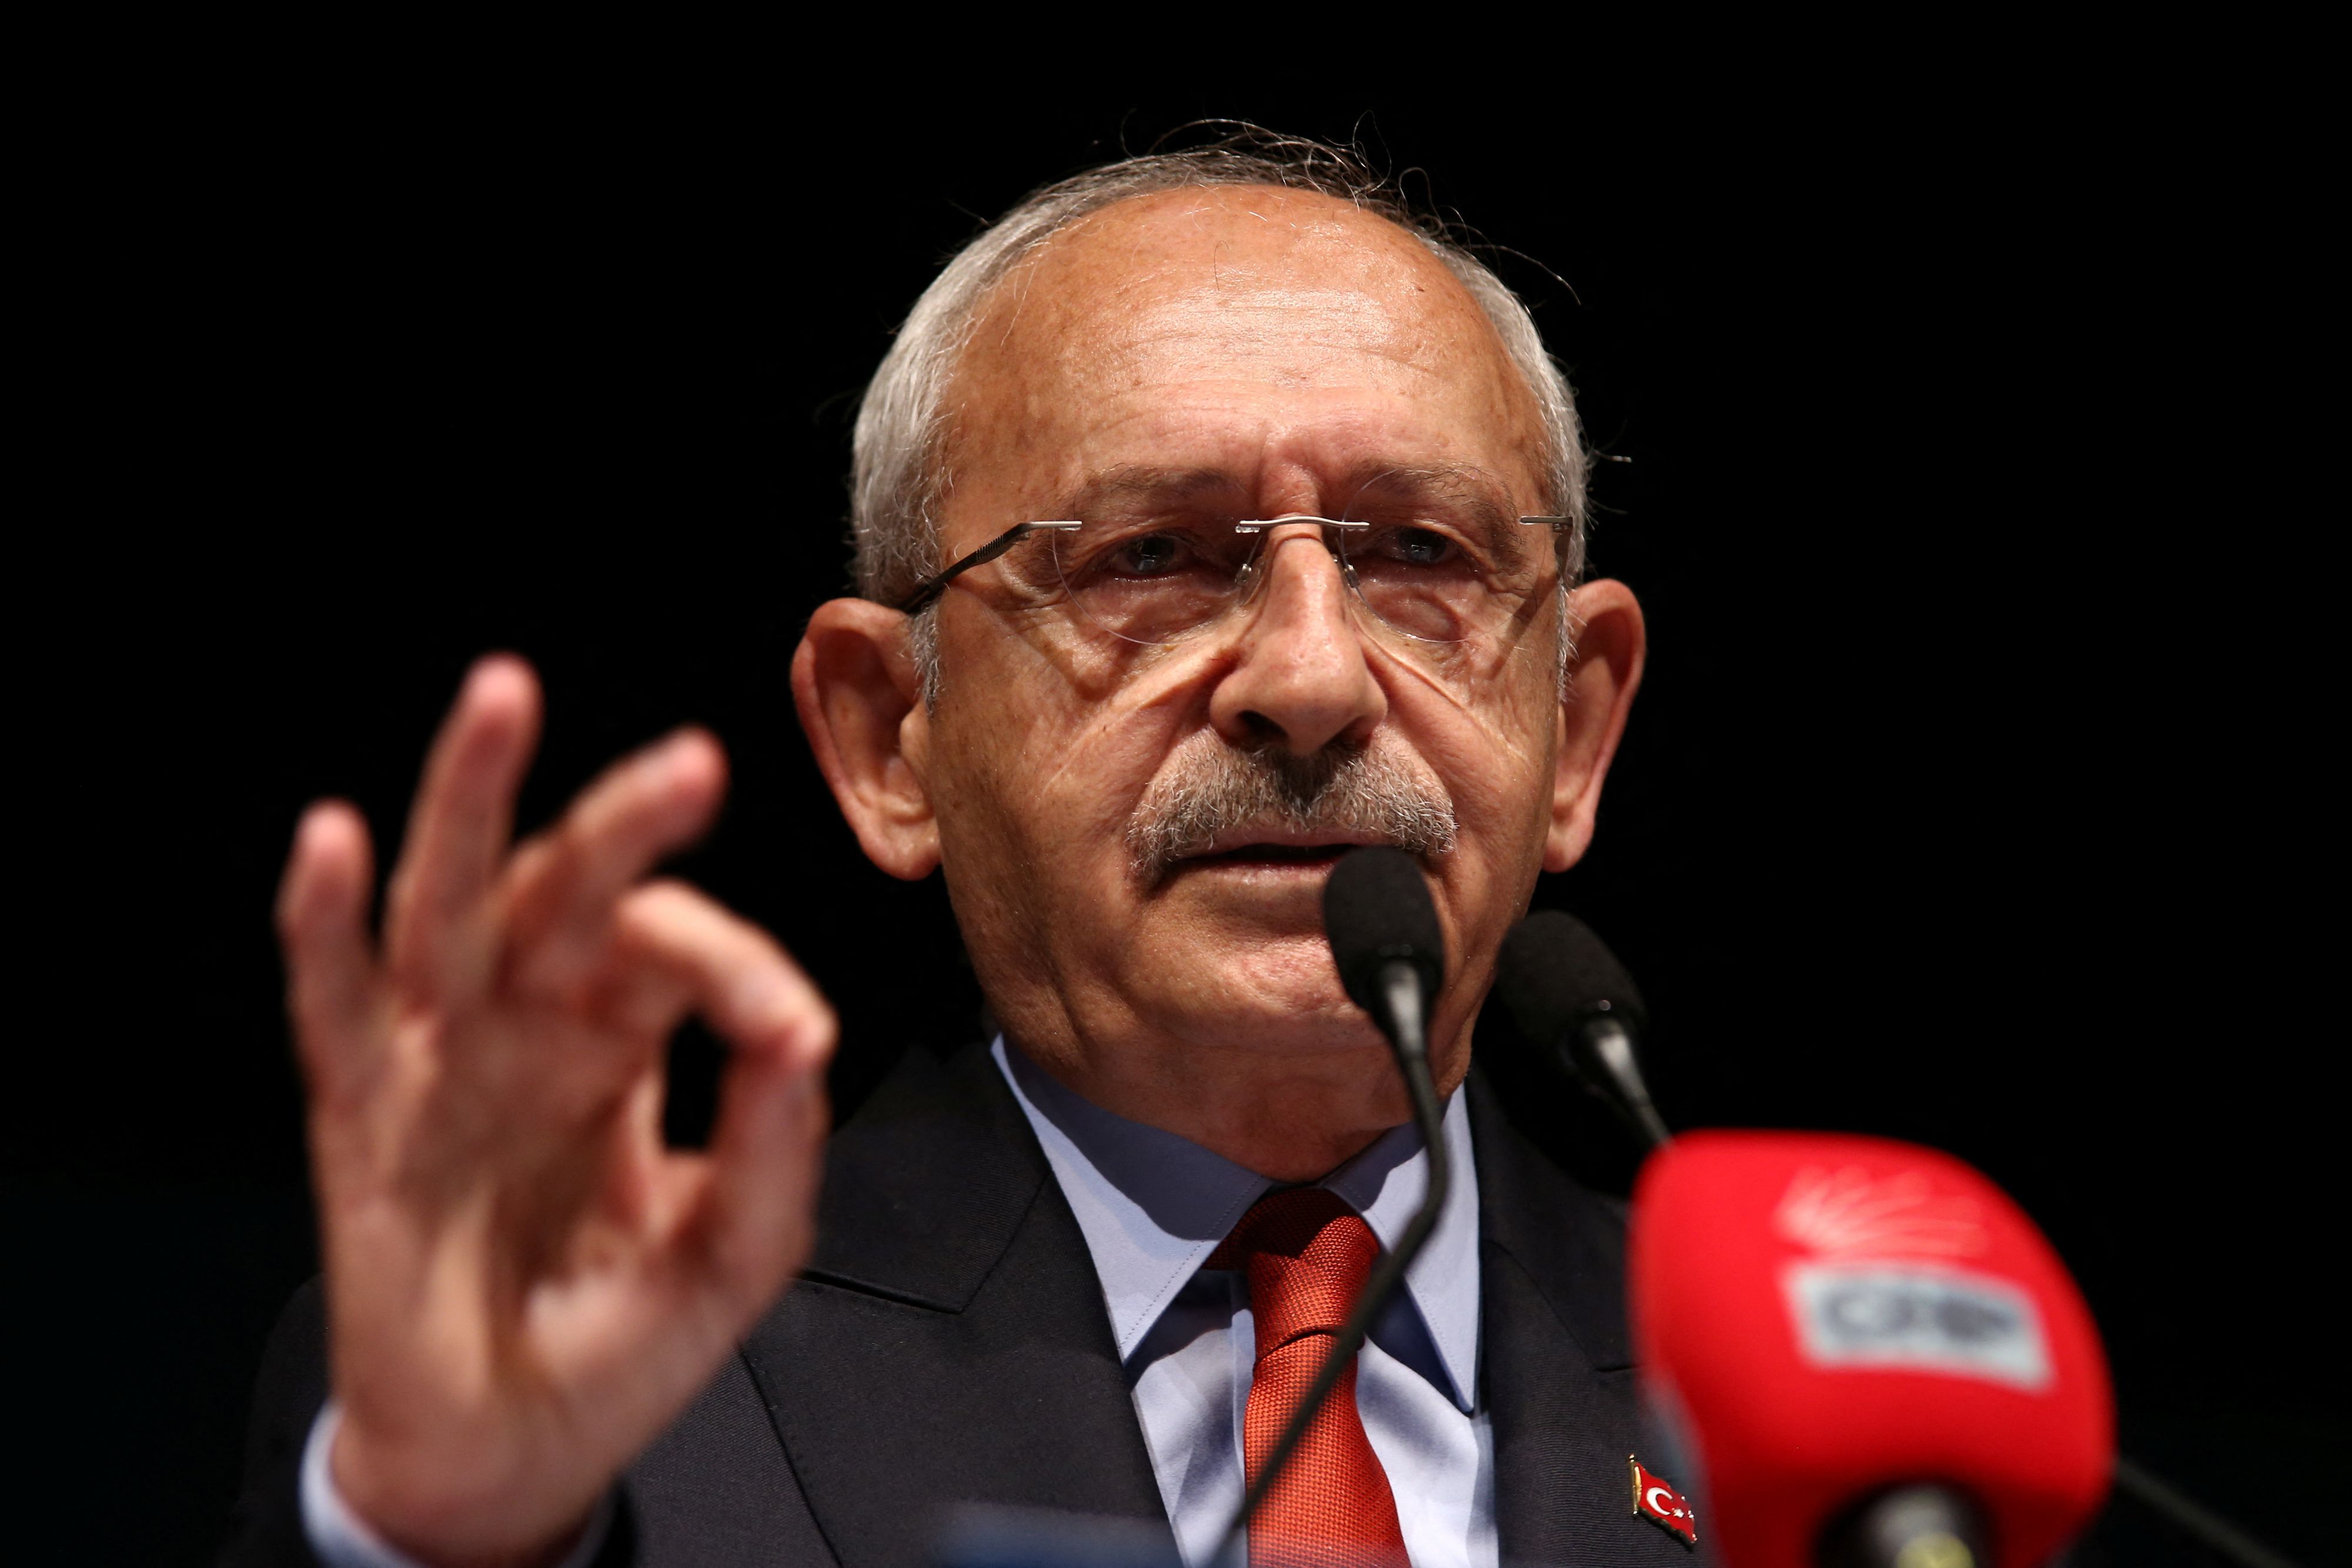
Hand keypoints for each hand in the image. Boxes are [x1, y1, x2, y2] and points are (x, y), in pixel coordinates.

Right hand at [277, 657, 833, 1567]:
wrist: (519, 1451)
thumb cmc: (621, 1336)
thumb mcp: (733, 1250)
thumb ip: (775, 1144)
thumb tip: (804, 1031)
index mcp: (624, 1035)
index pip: (677, 949)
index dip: (734, 965)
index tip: (785, 1029)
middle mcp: (531, 1021)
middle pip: (570, 886)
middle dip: (625, 818)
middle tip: (692, 764)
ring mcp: (440, 1054)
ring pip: (448, 899)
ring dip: (470, 797)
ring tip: (503, 696)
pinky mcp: (363, 1112)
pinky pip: (332, 1002)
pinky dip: (320, 922)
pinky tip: (330, 841)